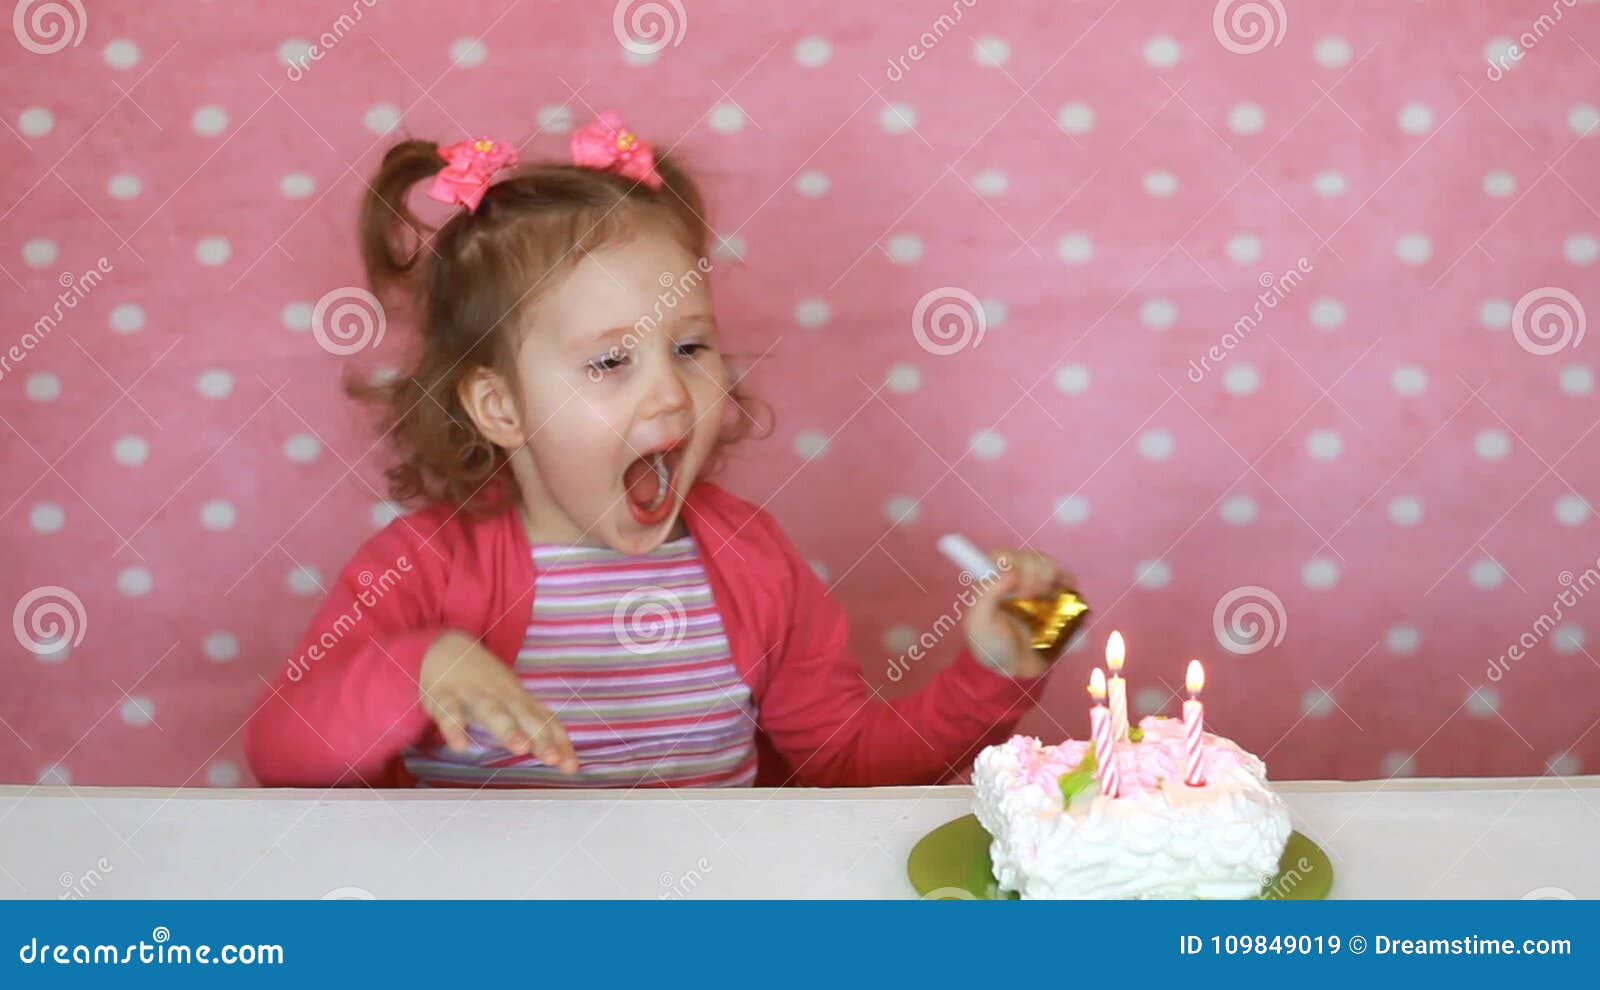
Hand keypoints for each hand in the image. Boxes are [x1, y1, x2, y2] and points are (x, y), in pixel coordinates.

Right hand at [419, 631, 578, 772]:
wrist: (447, 647)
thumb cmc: (487, 684)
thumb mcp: (513, 701)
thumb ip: (536, 727)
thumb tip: (563, 756)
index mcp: (520, 698)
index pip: (544, 720)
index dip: (559, 742)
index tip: (571, 767)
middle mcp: (502, 695)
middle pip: (525, 715)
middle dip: (540, 737)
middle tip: (552, 758)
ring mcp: (474, 694)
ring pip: (493, 711)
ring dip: (508, 729)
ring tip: (521, 748)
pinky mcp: (445, 696)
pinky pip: (450, 712)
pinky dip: (455, 728)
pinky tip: (461, 746)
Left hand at [963, 548, 1077, 678]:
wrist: (1013, 669)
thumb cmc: (991, 645)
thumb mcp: (978, 623)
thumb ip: (985, 594)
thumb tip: (1008, 572)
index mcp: (992, 580)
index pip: (1004, 555)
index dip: (1015, 563)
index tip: (1017, 584)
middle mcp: (1014, 578)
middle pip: (1030, 557)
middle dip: (1034, 573)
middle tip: (1031, 597)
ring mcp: (1036, 586)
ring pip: (1049, 565)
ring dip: (1051, 575)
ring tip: (1047, 596)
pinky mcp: (1055, 597)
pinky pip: (1066, 580)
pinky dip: (1069, 582)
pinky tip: (1067, 591)